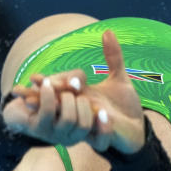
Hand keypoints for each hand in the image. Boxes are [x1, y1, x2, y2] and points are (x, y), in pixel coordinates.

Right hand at [2, 30, 146, 153]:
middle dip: (46, 101)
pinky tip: (105, 115)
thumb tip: (107, 31)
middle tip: (32, 96)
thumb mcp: (118, 77)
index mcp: (82, 98)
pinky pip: (99, 138)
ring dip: (75, 110)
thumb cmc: (123, 104)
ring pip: (76, 123)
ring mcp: (93, 128)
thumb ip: (113, 56)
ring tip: (84, 99)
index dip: (47, 84)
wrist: (138, 127)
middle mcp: (83, 113)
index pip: (60, 89)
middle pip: (60, 106)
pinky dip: (102, 127)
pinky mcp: (105, 139)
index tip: (33, 78)